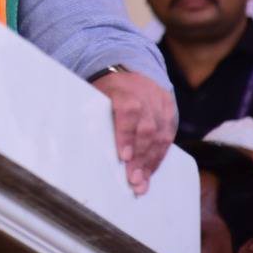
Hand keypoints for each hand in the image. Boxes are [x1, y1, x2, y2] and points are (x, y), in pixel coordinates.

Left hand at [92, 70, 176, 195]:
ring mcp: (162, 104)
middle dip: (140, 158)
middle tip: (133, 180)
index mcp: (123, 89)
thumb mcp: (95, 93)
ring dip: (150, 163)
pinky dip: (158, 157)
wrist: (130, 69)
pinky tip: (150, 172)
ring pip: (161, 137)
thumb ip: (94, 114)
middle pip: (147, 129)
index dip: (127, 135)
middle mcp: (147, 96)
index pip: (129, 111)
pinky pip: (168, 138)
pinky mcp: (171, 112)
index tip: (124, 157)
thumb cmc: (106, 89)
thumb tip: (81, 145)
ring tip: (142, 183)